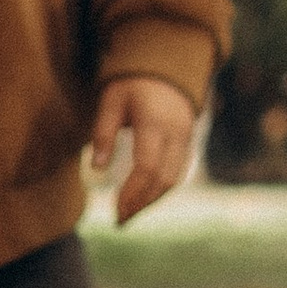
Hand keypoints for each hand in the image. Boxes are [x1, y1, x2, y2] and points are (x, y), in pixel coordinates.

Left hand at [89, 76, 197, 225]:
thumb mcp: (111, 100)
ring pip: (174, 180)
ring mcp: (186, 139)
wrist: (167, 67)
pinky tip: (143, 201)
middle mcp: (176, 133)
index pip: (147, 167)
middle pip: (163, 179)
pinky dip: (161, 191)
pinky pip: (178, 173)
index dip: (132, 192)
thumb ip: (103, 132)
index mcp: (154, 122)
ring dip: (151, 202)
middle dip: (141, 204)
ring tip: (128, 216)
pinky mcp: (189, 143)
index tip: (115, 209)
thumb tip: (97, 169)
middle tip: (119, 221)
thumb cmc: (133, 84)